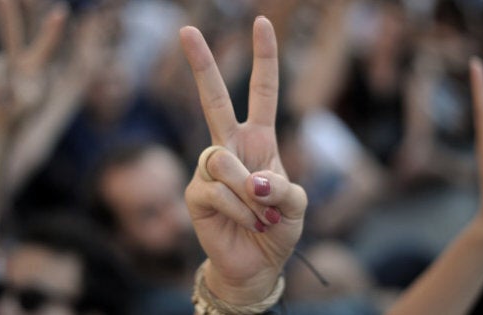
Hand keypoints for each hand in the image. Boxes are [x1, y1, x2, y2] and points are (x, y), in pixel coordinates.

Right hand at [0, 0, 66, 127]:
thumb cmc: (21, 112)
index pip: (46, 45)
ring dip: (0, 88)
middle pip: (14, 32)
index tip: (61, 13)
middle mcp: (20, 59)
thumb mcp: (27, 102)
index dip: (52, 30)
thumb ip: (18, 83)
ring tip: (4, 99)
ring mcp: (1, 62)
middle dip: (10, 12)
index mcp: (38, 66)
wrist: (2, 122)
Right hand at [181, 17, 306, 304]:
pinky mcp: (195, 192)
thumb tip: (254, 181)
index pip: (261, 92)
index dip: (264, 59)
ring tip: (262, 216)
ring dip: (248, 193)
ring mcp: (209, 169)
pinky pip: (218, 191)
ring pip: (222, 160)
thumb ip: (284, 189)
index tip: (261, 23)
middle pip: (214, 100)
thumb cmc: (277, 228)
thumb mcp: (296, 206)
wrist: (255, 263)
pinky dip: (240, 210)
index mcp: (259, 140)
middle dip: (202, 65)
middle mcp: (230, 147)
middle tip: (186, 29)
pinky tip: (248, 223)